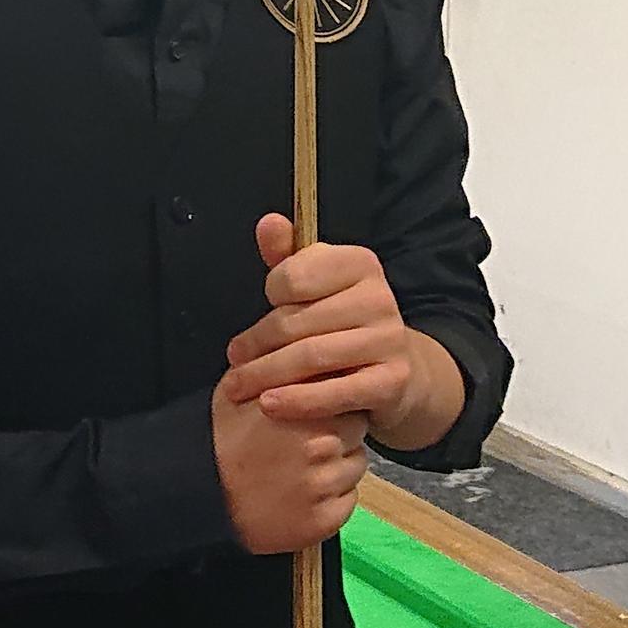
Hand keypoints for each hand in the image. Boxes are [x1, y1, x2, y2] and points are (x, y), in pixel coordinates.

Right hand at [210, 373, 368, 554]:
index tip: (311, 412)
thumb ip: (273, 369)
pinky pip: (346, 502)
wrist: (196, 494)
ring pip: (353, 468)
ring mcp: (324, 486)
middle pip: (355, 432)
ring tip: (296, 469)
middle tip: (301, 442)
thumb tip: (298, 350)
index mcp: (303, 410)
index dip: (328, 404)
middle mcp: (320, 447)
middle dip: (337, 433)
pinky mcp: (326, 520)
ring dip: (334, 466)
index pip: (346, 397)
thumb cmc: (218, 441)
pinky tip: (299, 493)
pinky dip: (330, 499)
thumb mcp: (235, 391)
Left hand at [221, 217, 464, 452]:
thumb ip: (287, 256)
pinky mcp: (392, 381)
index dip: (272, 292)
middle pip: (296, 321)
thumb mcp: (315, 284)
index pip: (295, 275)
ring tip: (238, 387)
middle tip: (232, 359)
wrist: (395, 372)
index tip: (264, 306)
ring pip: (311, 357)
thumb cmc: (340, 323)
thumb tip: (269, 222)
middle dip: (256, 343)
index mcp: (359, 264)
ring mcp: (389, 340)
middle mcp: (379, 298)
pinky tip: (270, 405)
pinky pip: (336, 392)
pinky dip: (298, 400)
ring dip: (266, 374)